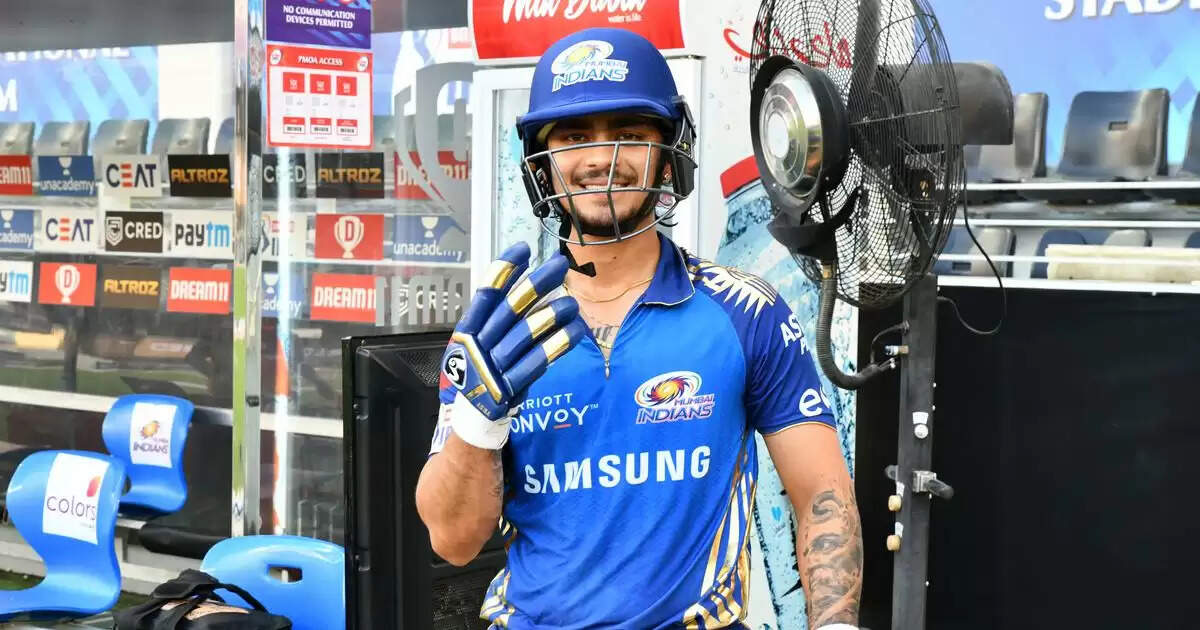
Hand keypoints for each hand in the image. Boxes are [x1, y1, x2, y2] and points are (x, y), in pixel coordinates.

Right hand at [440, 241, 585, 448]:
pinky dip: (557, 345)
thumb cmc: (481, 371)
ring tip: (572, 303)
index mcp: (467, 331)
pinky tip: (575, 332)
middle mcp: (478, 346)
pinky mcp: (509, 387)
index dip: (505, 269)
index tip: (524, 248)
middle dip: (537, 284)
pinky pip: (537, 362)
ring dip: (552, 315)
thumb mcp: (479, 342)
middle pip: (511, 309)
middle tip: (560, 266)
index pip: (486, 293)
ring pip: (527, 335)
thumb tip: (526, 282)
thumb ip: (496, 318)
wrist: (471, 417)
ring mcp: (493, 367)